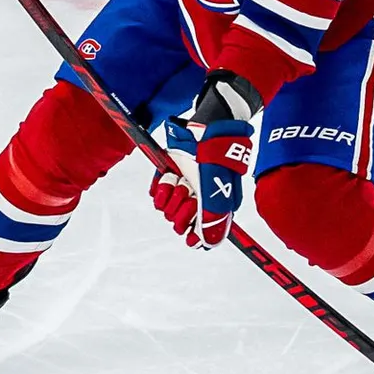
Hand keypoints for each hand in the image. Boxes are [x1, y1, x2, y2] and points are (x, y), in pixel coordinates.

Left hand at [150, 71, 262, 249]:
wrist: (207, 128)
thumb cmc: (217, 159)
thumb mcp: (217, 191)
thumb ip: (212, 218)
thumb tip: (207, 245)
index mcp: (215, 206)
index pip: (201, 233)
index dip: (194, 234)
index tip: (189, 236)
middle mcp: (198, 199)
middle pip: (180, 222)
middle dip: (181, 210)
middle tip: (187, 195)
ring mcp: (183, 187)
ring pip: (167, 209)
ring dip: (171, 196)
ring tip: (179, 181)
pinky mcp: (170, 175)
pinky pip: (157, 193)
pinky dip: (160, 188)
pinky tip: (168, 178)